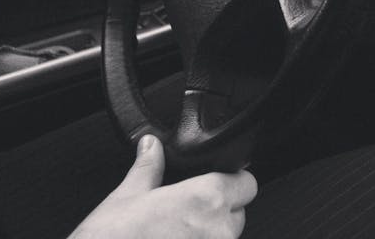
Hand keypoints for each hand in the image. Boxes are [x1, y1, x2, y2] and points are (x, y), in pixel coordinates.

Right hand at [69, 135, 257, 238]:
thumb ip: (148, 167)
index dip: (232, 181)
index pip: (247, 183)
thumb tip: (151, 146)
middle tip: (185, 213)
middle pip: (238, 215)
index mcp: (205, 199)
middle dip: (219, 212)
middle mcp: (217, 231)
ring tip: (174, 235)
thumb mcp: (128, 196)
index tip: (218, 182)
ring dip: (208, 236)